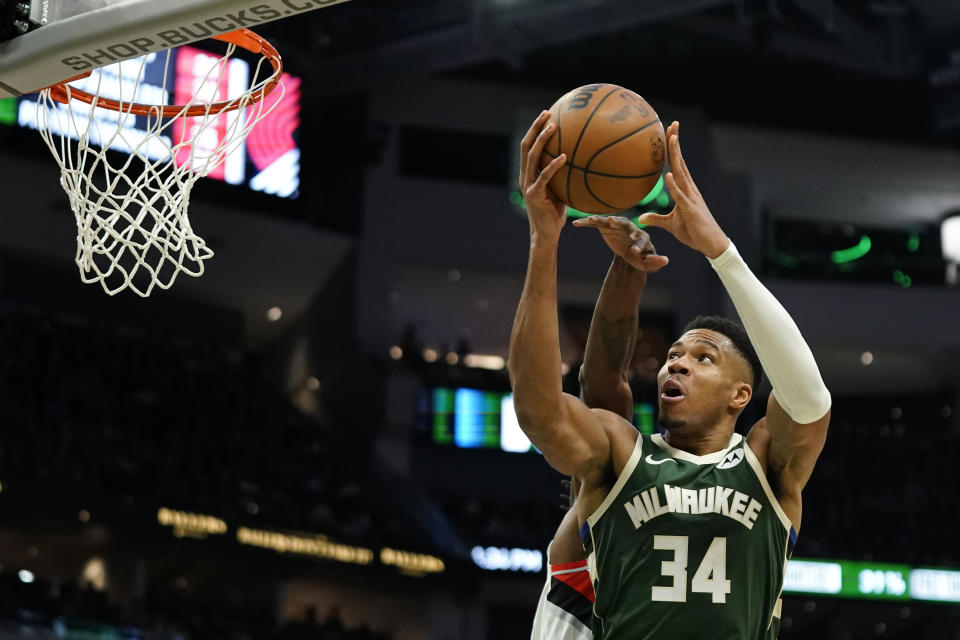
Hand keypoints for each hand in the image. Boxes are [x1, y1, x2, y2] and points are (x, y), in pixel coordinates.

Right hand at [519, 111, 567, 241]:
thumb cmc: (556, 214)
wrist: (546, 235)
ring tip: (553, 127)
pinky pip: (544, 177)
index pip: (528, 146)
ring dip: (541, 140)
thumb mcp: (561, 190)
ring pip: (532, 157)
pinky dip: (553, 166)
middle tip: (547, 113)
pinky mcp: (534, 195)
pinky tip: (564, 157)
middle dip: (535, 127)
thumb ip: (565, 176)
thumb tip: (583, 162)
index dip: (534, 129)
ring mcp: (527, 185)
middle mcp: (524, 176)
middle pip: (526, 146)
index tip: (546, 115)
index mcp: (528, 174)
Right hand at [572, 215, 668, 273]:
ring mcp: (618, 227)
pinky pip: (596, 224)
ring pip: (609, 222)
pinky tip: (576, 223)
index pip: (641, 240)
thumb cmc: (643, 258)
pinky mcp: (606, 228)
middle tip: (611, 222)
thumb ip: (656, 262)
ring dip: (600, 220)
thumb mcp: (649, 263)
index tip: (635, 251)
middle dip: (619, 223)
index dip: (638, 246)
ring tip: (591, 219)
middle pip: (625, 224)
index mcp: (642, 238)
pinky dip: (587, 222)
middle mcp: (630, 229)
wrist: (631, 252)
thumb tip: (666, 261)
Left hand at [635, 122, 729, 259]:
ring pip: (681, 173)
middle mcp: (689, 189)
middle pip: (680, 162)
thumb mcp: (670, 224)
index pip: (677, 164)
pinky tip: (667, 176)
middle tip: (671, 124)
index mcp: (685, 189)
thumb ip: (656, 219)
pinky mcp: (691, 210)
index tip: (668, 132)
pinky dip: (673, 187)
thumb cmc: (693, 232)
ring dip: (676, 157)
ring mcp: (691, 198)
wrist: (711, 245)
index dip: (672, 149)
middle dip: (675, 143)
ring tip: (671, 139)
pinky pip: (680, 197)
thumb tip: (642, 218)